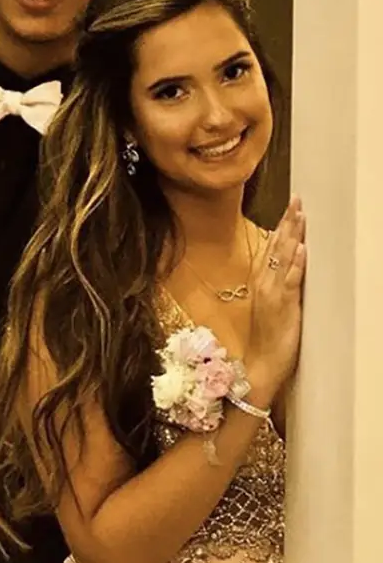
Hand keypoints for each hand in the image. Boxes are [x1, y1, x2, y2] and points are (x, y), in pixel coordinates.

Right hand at [244, 195, 305, 403]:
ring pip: (283, 258)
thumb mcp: (271, 304)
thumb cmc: (268, 337)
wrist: (261, 363)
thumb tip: (289, 261)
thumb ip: (277, 283)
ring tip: (300, 215)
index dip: (282, 225)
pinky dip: (296, 264)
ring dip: (292, 235)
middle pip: (277, 246)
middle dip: (288, 222)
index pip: (272, 246)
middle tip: (296, 199)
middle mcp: (263, 282)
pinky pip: (289, 280)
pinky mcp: (282, 305)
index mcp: (260, 281)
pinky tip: (302, 248)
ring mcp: (271, 292)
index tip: (291, 206)